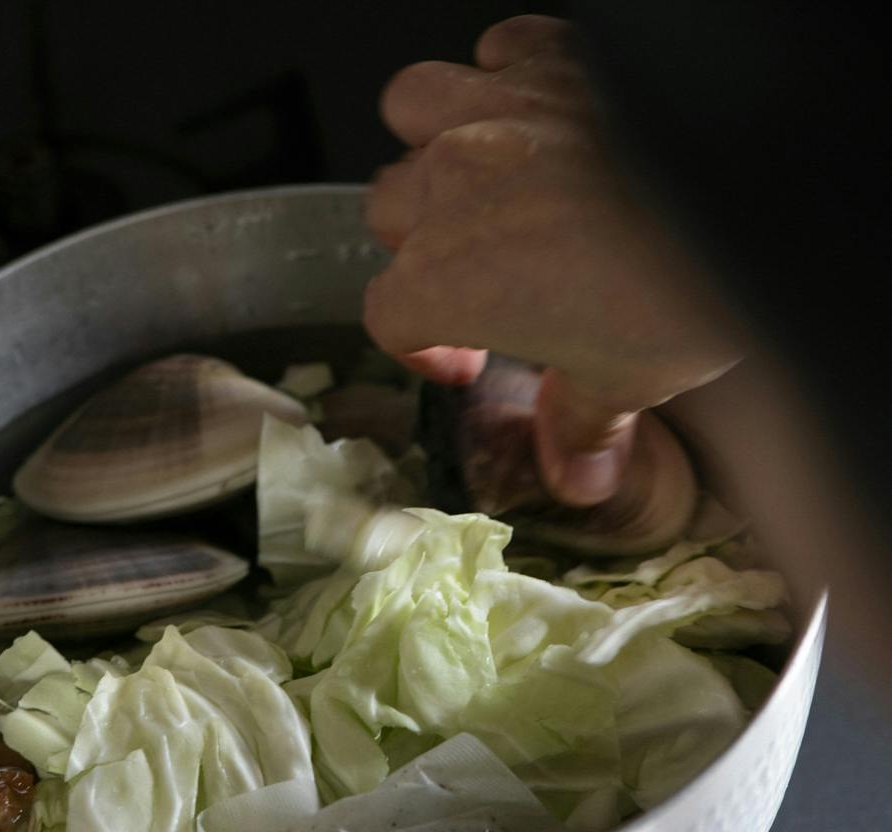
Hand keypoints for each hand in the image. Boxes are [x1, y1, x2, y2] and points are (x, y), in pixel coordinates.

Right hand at [363, 15, 742, 505]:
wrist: (747, 199)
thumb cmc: (678, 287)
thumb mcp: (628, 377)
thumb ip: (582, 425)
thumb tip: (576, 478)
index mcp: (446, 279)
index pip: (387, 314)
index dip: (421, 345)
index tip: (462, 360)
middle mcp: (451, 188)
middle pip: (390, 212)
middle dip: (421, 245)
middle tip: (478, 276)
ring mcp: (495, 113)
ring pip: (412, 112)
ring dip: (432, 146)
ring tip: (478, 179)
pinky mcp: (552, 59)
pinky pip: (493, 50)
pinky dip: (501, 75)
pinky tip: (534, 110)